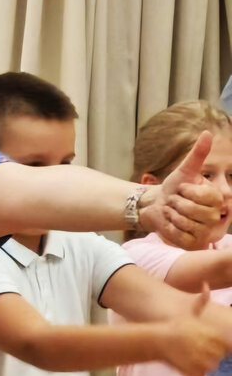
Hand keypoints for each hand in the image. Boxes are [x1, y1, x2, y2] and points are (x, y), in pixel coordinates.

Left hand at [144, 132, 227, 249]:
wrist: (157, 206)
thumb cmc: (173, 188)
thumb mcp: (185, 171)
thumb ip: (198, 154)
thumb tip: (207, 133)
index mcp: (218, 198)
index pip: (206, 196)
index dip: (187, 190)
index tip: (182, 189)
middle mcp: (216, 216)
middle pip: (194, 210)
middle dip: (176, 203)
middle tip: (174, 202)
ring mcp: (205, 231)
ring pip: (185, 223)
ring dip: (171, 214)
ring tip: (171, 212)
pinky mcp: (192, 243)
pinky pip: (179, 235)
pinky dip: (168, 227)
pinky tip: (169, 223)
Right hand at [159, 283, 230, 375]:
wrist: (153, 339)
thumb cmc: (172, 326)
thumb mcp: (188, 312)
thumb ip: (201, 301)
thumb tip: (206, 284)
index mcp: (207, 333)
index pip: (224, 345)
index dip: (217, 346)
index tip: (206, 345)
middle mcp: (204, 346)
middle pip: (218, 357)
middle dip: (210, 356)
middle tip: (197, 352)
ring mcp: (197, 358)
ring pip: (210, 367)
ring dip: (203, 366)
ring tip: (191, 359)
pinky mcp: (189, 369)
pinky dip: (195, 374)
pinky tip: (186, 366)